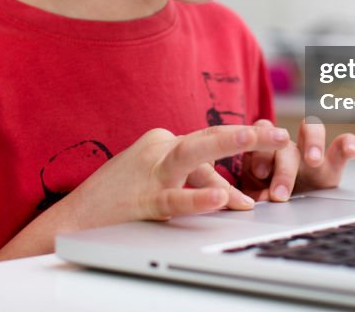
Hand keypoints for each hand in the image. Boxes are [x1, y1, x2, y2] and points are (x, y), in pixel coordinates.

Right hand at [65, 125, 292, 228]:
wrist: (74, 219)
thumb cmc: (117, 199)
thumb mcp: (155, 179)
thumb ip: (190, 180)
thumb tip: (227, 194)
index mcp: (162, 141)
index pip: (208, 145)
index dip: (242, 150)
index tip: (269, 143)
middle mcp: (157, 150)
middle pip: (207, 137)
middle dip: (246, 135)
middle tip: (280, 136)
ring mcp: (150, 173)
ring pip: (193, 155)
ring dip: (227, 145)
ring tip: (255, 138)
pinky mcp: (143, 201)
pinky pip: (175, 198)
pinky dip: (197, 197)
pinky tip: (219, 200)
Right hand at [241, 118, 354, 201]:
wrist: (266, 201)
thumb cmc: (292, 202)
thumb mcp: (303, 207)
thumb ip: (297, 203)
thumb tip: (275, 201)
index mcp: (321, 166)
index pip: (339, 148)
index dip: (347, 145)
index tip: (351, 151)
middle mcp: (301, 150)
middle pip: (312, 130)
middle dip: (314, 144)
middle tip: (314, 161)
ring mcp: (278, 145)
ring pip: (278, 136)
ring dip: (274, 155)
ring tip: (266, 176)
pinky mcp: (256, 144)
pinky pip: (254, 137)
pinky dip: (252, 154)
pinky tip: (252, 171)